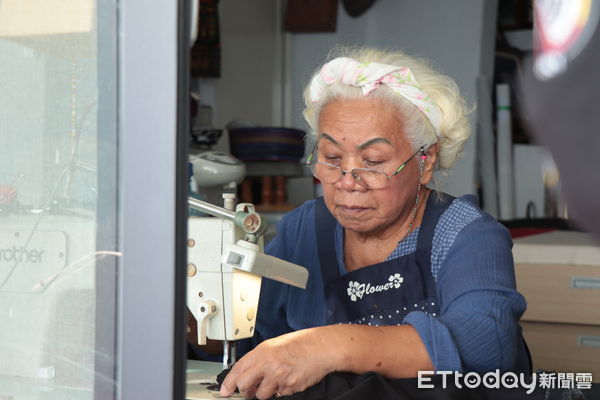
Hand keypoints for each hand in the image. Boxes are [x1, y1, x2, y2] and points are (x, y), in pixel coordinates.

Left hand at [220, 327, 335, 398]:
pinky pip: (279, 396)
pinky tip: (289, 379)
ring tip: (277, 380)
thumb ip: (260, 358)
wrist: (321, 348)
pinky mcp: (289, 388)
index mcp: (262, 351)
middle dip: (246, 390)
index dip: (229, 383)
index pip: (238, 369)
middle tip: (250, 389)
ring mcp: (279, 377)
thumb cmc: (301, 344)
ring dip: (266, 392)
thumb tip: (246, 372)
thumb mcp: (275, 345)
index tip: (226, 391)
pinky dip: (281, 391)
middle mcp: (268, 364)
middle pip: (245, 386)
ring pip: (262, 395)